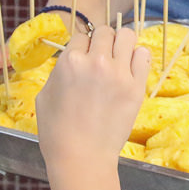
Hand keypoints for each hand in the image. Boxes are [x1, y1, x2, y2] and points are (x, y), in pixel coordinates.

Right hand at [35, 26, 150, 169]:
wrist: (82, 158)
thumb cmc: (57, 132)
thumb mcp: (44, 95)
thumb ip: (59, 71)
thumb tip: (71, 59)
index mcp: (70, 61)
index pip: (81, 35)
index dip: (82, 46)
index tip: (85, 57)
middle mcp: (96, 62)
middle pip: (105, 31)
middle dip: (102, 41)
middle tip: (102, 57)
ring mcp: (119, 74)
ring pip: (127, 36)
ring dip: (122, 43)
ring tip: (119, 58)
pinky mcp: (136, 87)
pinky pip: (143, 56)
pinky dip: (138, 57)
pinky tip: (131, 68)